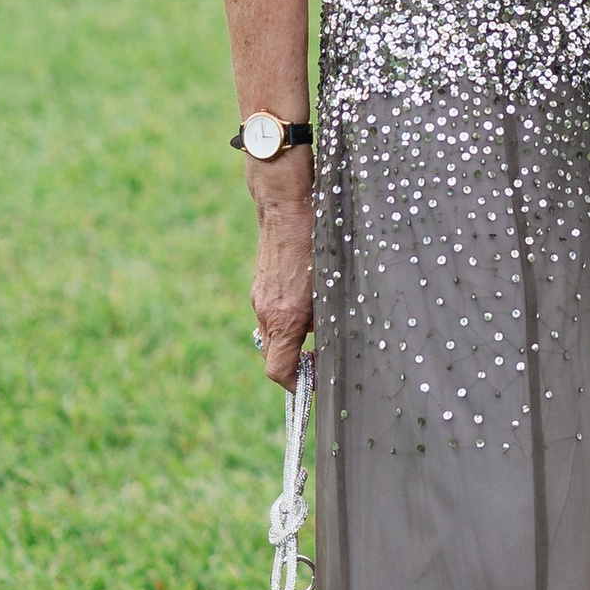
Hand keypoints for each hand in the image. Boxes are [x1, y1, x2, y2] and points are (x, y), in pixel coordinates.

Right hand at [246, 161, 313, 390]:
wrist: (286, 205)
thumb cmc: (316, 241)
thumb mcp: (330, 286)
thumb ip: (324, 319)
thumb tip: (326, 343)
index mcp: (284, 318)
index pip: (278, 370)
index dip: (297, 384)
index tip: (316, 381)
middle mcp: (266, 312)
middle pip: (273, 356)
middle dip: (295, 365)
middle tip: (319, 361)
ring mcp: (259, 298)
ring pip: (272, 335)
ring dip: (292, 340)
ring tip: (318, 327)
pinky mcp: (260, 285)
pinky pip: (270, 315)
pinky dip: (286, 320)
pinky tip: (307, 302)